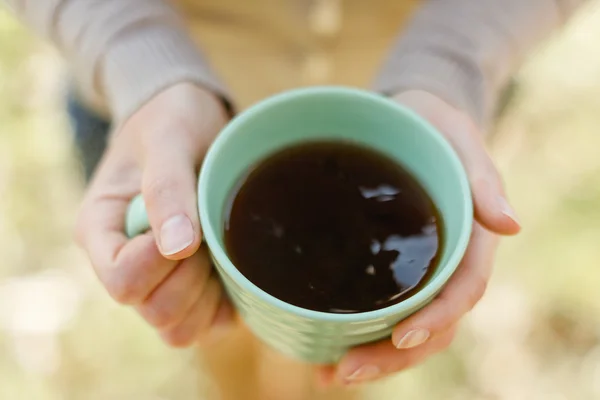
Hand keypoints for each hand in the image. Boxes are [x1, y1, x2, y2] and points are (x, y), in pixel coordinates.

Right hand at [75, 83, 233, 345]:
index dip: (159, 262)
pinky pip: (206, 325)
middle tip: (208, 231)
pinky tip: (232, 265)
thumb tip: (175, 247)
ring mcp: (157, 279)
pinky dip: (225, 306)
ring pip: (179, 329)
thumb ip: (166, 188)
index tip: (187, 223)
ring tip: (219, 246)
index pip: (121, 281)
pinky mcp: (189, 287)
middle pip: (154, 312)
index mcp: (100, 230)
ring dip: (209, 295)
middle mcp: (122, 263)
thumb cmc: (172, 121)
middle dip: (192, 277)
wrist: (191, 122)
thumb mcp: (169, 139)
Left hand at [316, 90, 520, 385]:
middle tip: (346, 371)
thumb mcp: (457, 137)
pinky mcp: (392, 267)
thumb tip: (511, 226)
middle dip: (394, 355)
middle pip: (434, 323)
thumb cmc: (434, 126)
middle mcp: (446, 261)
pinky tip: (325, 347)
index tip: (403, 336)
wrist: (408, 120)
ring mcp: (419, 269)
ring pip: (408, 326)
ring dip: (375, 356)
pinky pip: (383, 309)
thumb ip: (483, 176)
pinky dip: (359, 333)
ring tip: (332, 374)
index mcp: (468, 236)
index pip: (464, 288)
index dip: (438, 316)